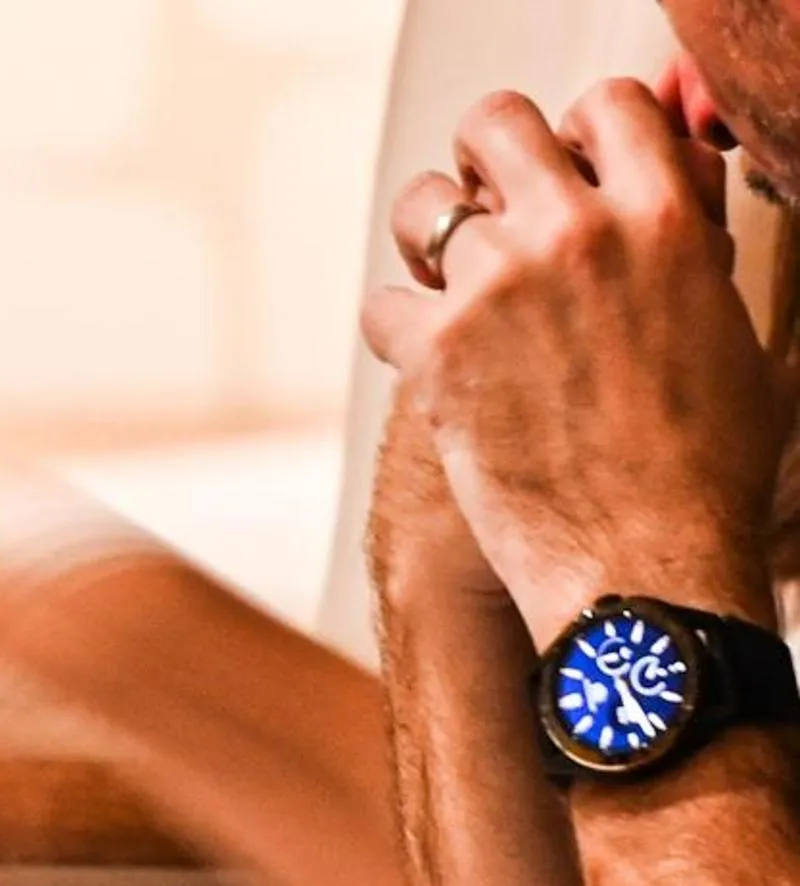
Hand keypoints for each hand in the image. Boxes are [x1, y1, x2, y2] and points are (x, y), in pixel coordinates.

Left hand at [360, 81, 783, 640]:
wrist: (645, 556)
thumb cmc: (704, 462)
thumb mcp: (728, 327)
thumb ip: (686, 247)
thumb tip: (659, 195)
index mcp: (663, 216)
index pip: (607, 103)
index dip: (577, 134)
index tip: (564, 174)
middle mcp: (574, 233)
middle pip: (495, 124)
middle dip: (483, 162)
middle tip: (484, 211)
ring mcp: (497, 287)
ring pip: (420, 206)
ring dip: (425, 240)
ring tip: (448, 284)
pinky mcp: (436, 352)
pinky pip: (382, 305)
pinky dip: (398, 331)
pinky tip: (429, 362)